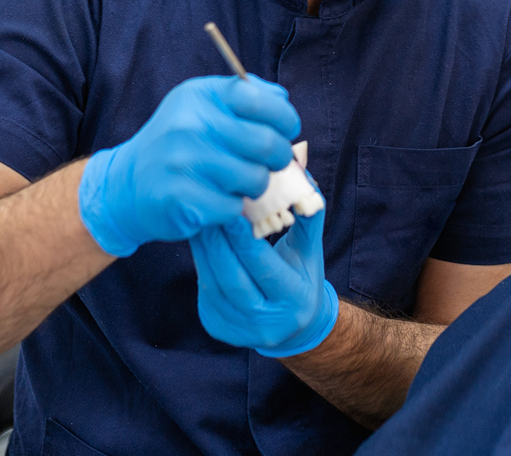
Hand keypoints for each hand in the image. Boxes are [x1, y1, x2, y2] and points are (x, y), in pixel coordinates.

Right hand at [78, 75, 299, 256]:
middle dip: (279, 157)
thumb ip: (246, 96)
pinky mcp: (179, 197)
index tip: (286, 131)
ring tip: (241, 181)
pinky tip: (218, 199)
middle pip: (265, 143)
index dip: (285, 118)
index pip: (260, 100)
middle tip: (272, 163)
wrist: (127, 184)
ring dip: (256, 185)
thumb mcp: (203, 106)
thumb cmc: (179, 143)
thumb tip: (283, 99)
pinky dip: (233, 207)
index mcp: (201, 95)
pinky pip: (233, 207)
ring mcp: (182, 161)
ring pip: (254, 178)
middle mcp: (190, 124)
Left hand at [189, 206, 338, 356]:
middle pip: (234, 279)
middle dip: (218, 243)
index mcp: (295, 300)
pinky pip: (205, 290)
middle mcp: (267, 323)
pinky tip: (199, 241)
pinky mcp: (217, 327)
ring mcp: (238, 330)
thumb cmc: (303, 277)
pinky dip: (201, 262)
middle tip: (207, 210)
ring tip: (199, 221)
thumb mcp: (311, 250)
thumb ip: (309, 218)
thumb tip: (305, 180)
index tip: (233, 212)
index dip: (246, 241)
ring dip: (204, 251)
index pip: (265, 269)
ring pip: (213, 285)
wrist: (294, 325)